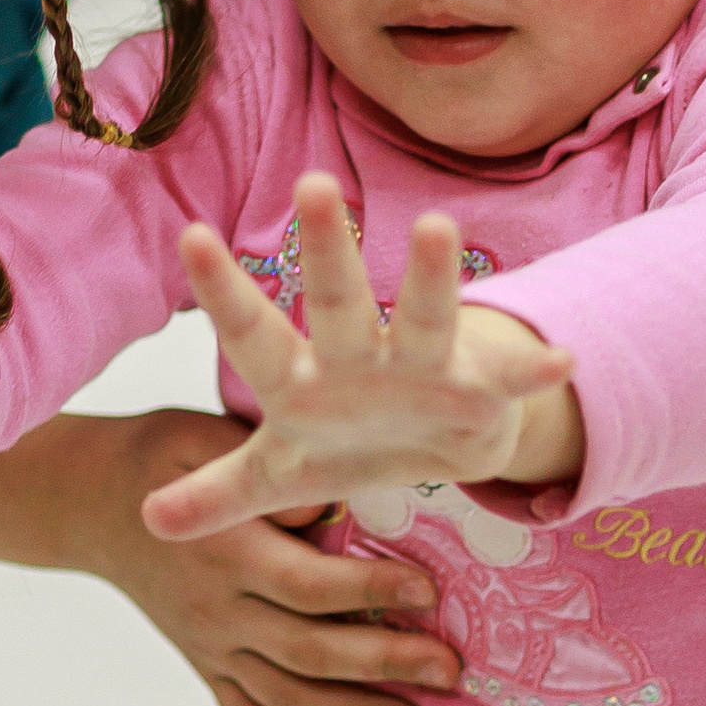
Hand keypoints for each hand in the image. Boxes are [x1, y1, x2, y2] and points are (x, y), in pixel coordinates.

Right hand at [75, 416, 463, 705]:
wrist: (87, 503)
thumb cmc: (162, 459)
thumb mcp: (205, 438)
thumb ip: (260, 473)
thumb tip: (326, 506)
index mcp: (225, 550)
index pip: (307, 584)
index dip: (371, 591)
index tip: (430, 592)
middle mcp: (218, 608)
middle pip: (309, 651)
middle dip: (385, 666)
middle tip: (450, 673)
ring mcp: (209, 644)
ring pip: (286, 697)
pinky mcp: (204, 664)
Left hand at [140, 175, 576, 546]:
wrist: (432, 443)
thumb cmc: (343, 441)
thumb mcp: (278, 478)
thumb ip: (217, 494)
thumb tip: (145, 521)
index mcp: (300, 379)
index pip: (253, 332)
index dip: (222, 291)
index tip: (189, 235)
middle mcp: (357, 357)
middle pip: (337, 302)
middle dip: (326, 250)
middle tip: (312, 183)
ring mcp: (420, 366)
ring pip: (422, 317)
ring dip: (430, 277)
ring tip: (437, 226)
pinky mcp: (478, 389)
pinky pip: (510, 380)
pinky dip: (534, 372)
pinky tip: (560, 360)